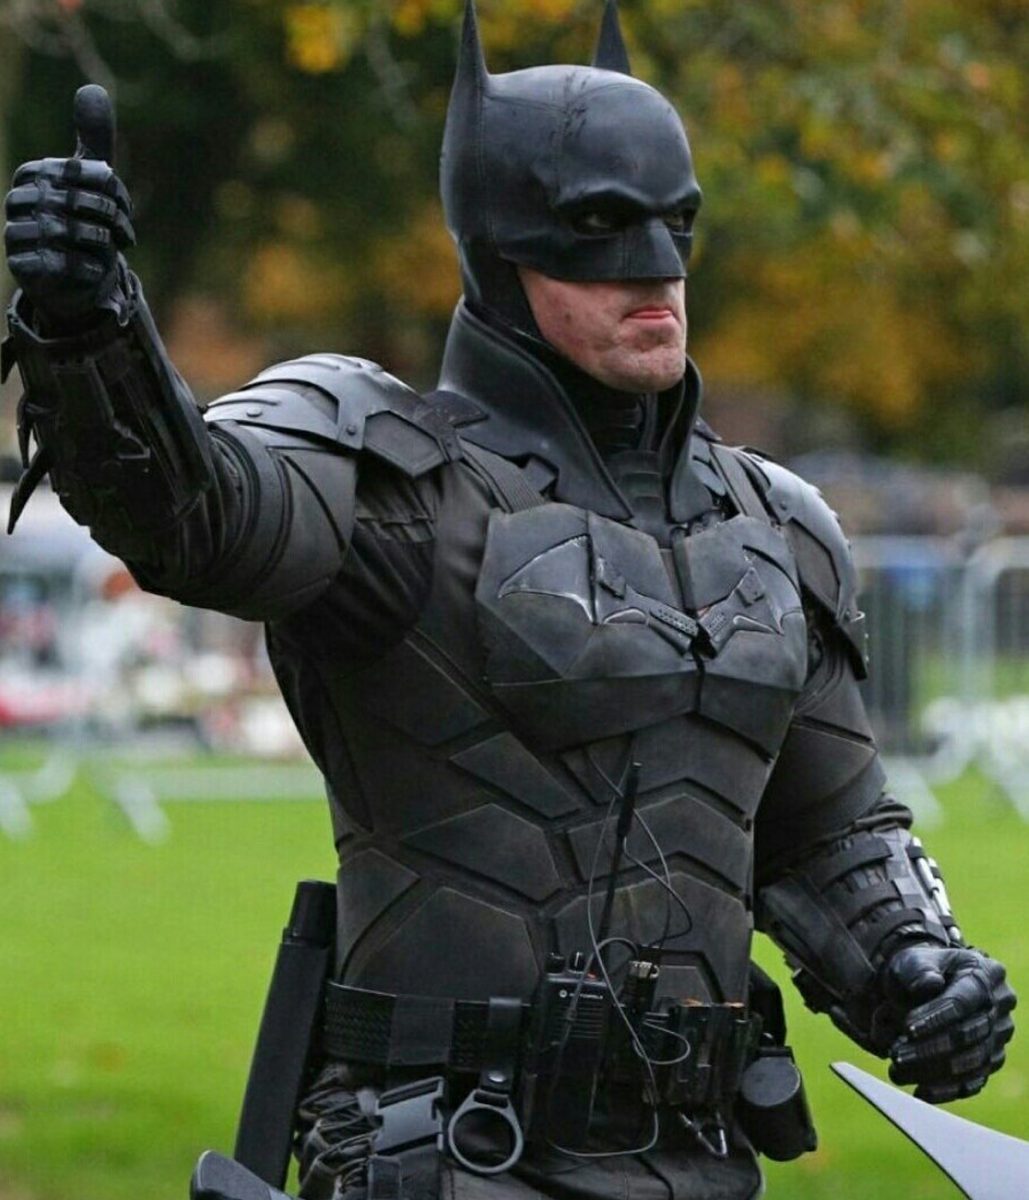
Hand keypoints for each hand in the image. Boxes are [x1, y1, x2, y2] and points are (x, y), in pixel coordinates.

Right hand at [4, 84, 134, 325]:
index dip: (114, 192)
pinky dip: (88, 267)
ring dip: (100, 243)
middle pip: (80, 201)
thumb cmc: (78, 220)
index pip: (85, 173)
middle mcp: (19, 198)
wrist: (64, 275)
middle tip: (124, 236)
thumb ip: (93, 139)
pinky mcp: (21, 264)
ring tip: (107, 249)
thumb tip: (92, 88)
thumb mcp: (89, 180)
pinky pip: (63, 263)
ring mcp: (16, 230)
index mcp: (34, 172)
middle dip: (111, 218)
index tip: (123, 208)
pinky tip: (94, 268)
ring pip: (71, 231)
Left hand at [884, 945, 1015, 1103]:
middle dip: (930, 1049)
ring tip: (898, 1072)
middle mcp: (999, 1008)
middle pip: (968, 1036)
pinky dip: (946, 1090)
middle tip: (897, 1056)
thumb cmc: (919, 971)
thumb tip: (928, 984)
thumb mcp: (913, 959)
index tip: (908, 1028)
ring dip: (933, 1072)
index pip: (963, 1002)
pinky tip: (919, 1092)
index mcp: (984, 974)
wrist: (925, 986)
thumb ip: (919, 969)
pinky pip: (973, 1082)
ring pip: (972, 1063)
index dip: (936, 1017)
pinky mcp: (990, 1062)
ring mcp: (998, 1037)